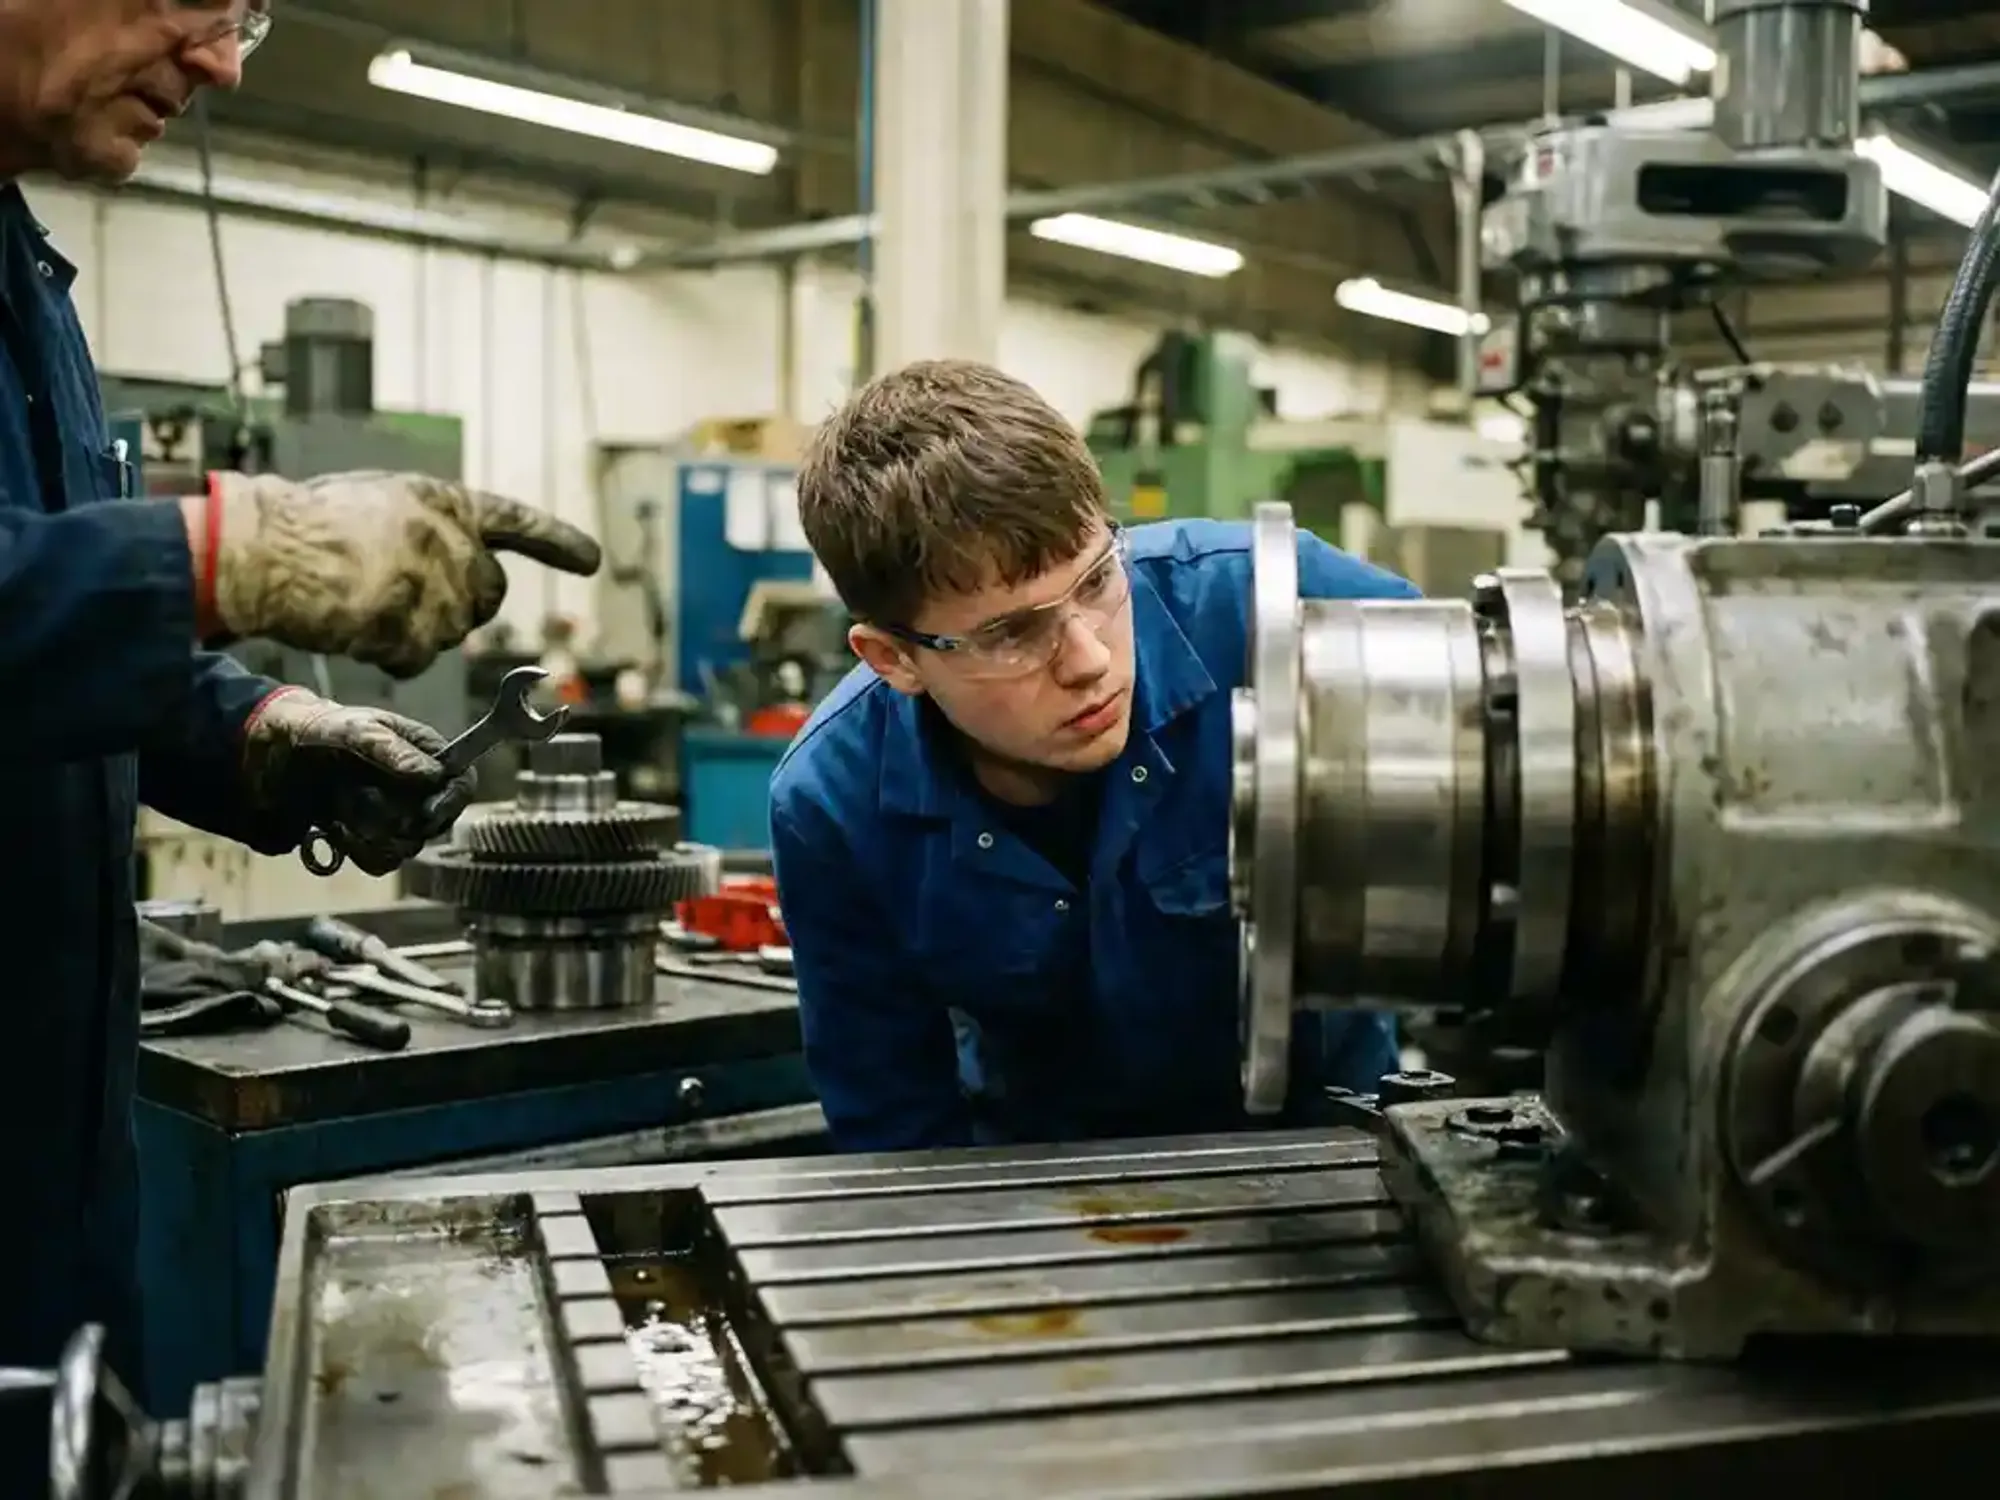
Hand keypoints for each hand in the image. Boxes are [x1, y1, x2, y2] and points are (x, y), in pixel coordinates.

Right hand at [194, 472, 602, 678]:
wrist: (263, 550)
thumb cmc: (309, 526)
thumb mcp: (384, 503)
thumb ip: (433, 531)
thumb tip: (470, 566)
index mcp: (444, 501)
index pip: (516, 521)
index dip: (557, 542)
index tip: (590, 560)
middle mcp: (453, 540)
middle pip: (489, 595)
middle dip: (461, 606)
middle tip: (405, 597)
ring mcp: (437, 585)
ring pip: (451, 633)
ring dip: (414, 631)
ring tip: (361, 600)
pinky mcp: (414, 626)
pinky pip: (415, 659)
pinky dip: (387, 654)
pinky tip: (353, 625)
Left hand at [241, 688, 478, 875]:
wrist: (264, 755)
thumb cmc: (314, 730)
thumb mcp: (351, 730)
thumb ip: (391, 751)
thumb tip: (433, 776)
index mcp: (422, 753)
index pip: (461, 783)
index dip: (451, 801)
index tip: (426, 811)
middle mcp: (414, 788)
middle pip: (435, 824)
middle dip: (398, 819)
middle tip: (363, 800)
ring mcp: (392, 816)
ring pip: (407, 847)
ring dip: (371, 834)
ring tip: (340, 811)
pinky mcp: (367, 840)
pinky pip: (380, 861)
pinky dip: (355, 848)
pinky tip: (333, 828)